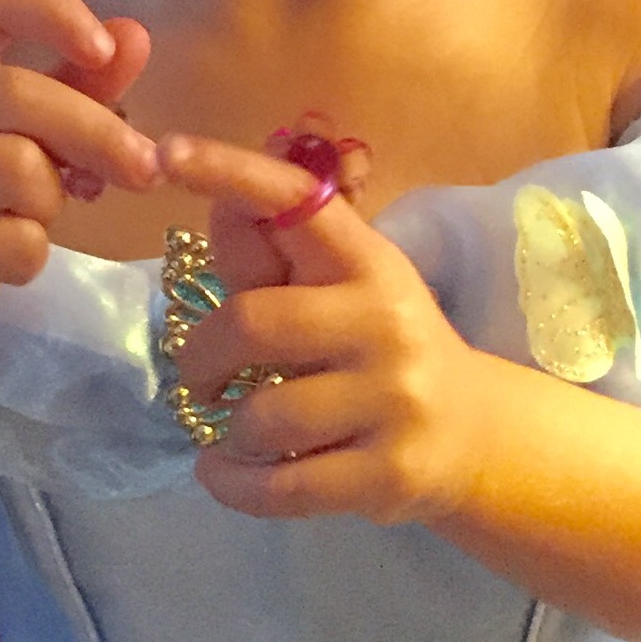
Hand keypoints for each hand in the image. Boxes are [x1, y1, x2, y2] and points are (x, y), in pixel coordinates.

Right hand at [0, 0, 158, 357]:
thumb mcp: (23, 134)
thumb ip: (77, 85)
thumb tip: (135, 34)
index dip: (51, 9)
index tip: (102, 49)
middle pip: (19, 95)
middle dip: (97, 135)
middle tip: (144, 170)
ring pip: (17, 169)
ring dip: (50, 202)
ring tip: (29, 217)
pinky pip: (12, 241)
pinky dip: (31, 255)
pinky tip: (1, 258)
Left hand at [159, 134, 490, 524]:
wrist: (474, 435)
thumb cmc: (381, 352)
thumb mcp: (340, 294)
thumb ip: (274, 258)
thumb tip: (217, 207)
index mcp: (369, 263)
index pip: (297, 201)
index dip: (229, 172)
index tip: (166, 153)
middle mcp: (386, 322)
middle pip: (252, 323)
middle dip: (201, 357)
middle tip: (200, 379)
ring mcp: (393, 400)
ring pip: (261, 417)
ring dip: (227, 432)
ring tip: (237, 434)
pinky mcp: (388, 474)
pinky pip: (279, 487)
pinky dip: (232, 485)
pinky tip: (225, 473)